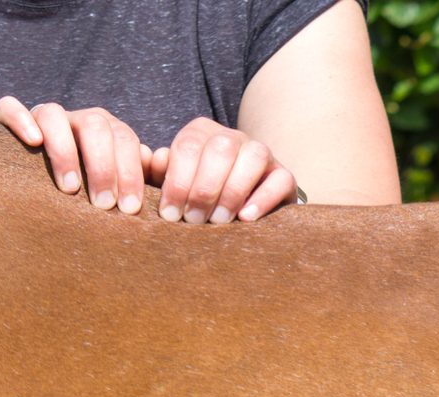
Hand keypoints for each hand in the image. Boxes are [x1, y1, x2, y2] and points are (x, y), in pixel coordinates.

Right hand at [0, 96, 151, 214]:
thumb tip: (157, 165)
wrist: (20, 186)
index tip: (129, 208)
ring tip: (70, 188)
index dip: (130, 172)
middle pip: (95, 125)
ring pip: (55, 115)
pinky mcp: (4, 119)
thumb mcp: (106, 188)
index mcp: (104, 132)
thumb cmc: (77, 195)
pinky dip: (22, 119)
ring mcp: (40, 117)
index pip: (124, 140)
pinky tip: (33, 142)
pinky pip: (10, 107)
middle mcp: (75, 120)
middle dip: (103, 167)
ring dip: (65, 151)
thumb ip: (134, 176)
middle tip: (104, 205)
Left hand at [148, 118, 298, 223]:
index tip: (170, 215)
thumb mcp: (172, 185)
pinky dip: (263, 198)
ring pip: (254, 157)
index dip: (177, 182)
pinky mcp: (283, 175)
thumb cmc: (193, 197)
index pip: (188, 147)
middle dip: (204, 189)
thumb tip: (155, 159)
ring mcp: (261, 153)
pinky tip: (245, 217)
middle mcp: (232, 137)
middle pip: (221, 149)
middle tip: (194, 221)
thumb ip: (159, 174)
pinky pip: (280, 179)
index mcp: (200, 133)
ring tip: (218, 221)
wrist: (235, 207)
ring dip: (233, 191)